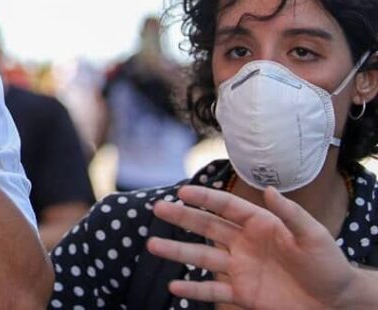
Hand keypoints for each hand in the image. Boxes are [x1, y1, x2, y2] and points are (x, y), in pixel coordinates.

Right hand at [147, 185, 358, 309]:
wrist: (335, 302)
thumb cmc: (328, 264)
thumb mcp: (314, 236)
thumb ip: (291, 213)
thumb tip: (268, 189)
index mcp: (260, 224)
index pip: (227, 207)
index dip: (205, 198)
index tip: (182, 190)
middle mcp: (244, 243)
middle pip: (207, 227)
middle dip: (182, 217)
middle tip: (158, 208)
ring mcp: (240, 268)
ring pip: (202, 257)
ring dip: (177, 251)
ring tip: (152, 245)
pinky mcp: (242, 293)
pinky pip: (212, 290)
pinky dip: (194, 289)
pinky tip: (175, 286)